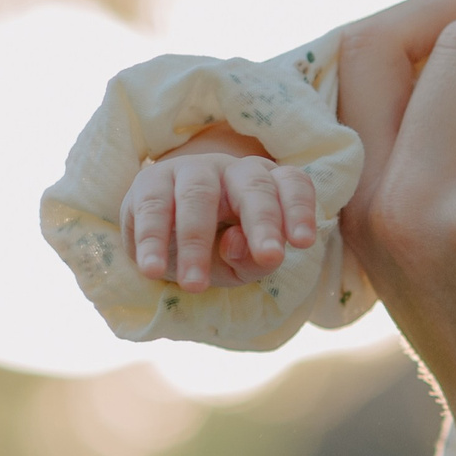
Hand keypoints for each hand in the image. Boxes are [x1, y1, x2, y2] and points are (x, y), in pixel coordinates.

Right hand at [119, 133, 318, 291]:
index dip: (300, 209)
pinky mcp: (151, 180)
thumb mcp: (244, 265)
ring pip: (198, 195)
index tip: (304, 242)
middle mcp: (234, 170)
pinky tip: (151, 269)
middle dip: (264, 222)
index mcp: (268, 184)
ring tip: (193, 285)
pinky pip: (153, 207)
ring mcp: (192, 170)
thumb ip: (254, 260)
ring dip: (195, 242)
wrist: (164, 239)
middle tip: (270, 257)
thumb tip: (237, 243)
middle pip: (254, 186)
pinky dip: (151, 240)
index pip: (292, 184)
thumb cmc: (218, 249)